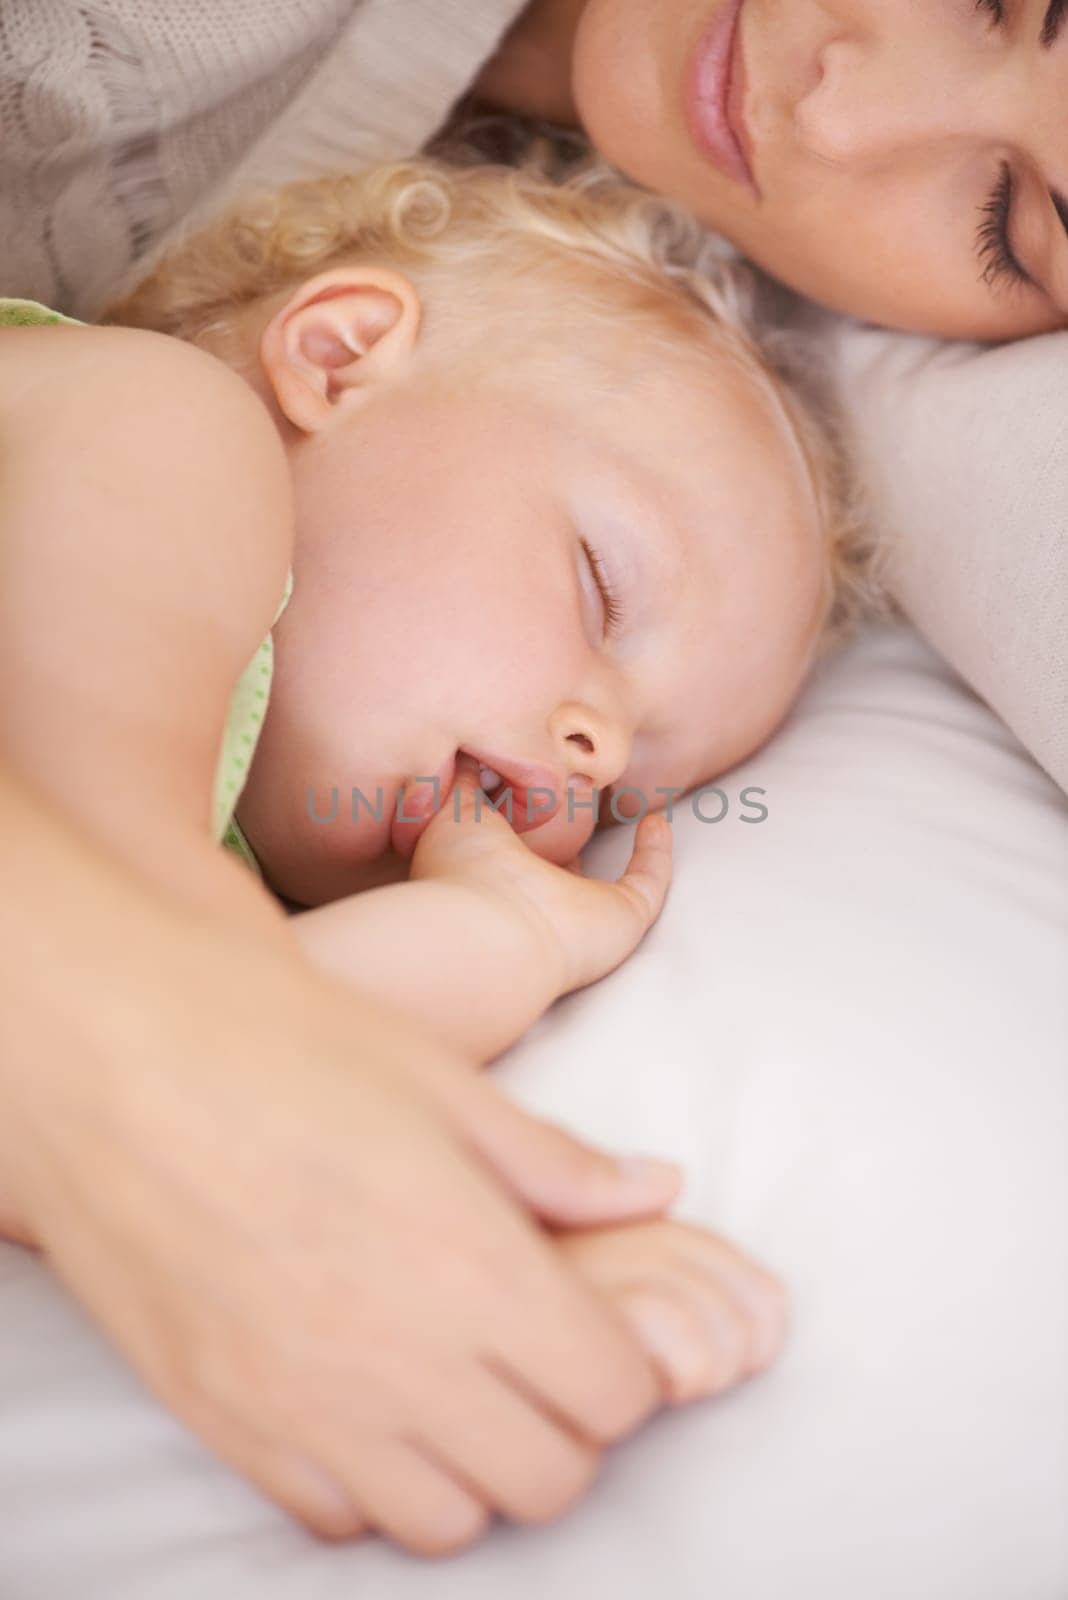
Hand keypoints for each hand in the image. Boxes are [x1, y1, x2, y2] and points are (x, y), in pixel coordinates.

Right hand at [1, 777, 686, 1555]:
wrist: (121, 1058)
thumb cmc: (287, 1048)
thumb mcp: (444, 1084)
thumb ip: (558, 1161)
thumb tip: (658, 1187)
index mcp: (473, 1267)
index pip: (613, 1394)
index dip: (624, 1365)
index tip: (597, 1327)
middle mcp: (398, 1359)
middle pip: (548, 1479)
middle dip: (567, 1427)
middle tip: (537, 1360)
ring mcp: (305, 1405)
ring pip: (447, 1523)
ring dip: (476, 1470)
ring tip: (455, 1387)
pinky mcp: (228, 1421)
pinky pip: (333, 1517)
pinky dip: (373, 1483)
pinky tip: (365, 1400)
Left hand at [411, 754, 672, 997]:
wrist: (485, 933)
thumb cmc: (459, 873)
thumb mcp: (450, 811)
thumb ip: (458, 781)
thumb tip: (467, 751)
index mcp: (497, 876)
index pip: (519, 845)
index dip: (530, 816)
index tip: (542, 780)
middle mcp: (539, 898)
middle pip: (564, 864)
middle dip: (574, 832)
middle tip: (590, 788)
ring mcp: (582, 914)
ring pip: (611, 879)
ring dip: (621, 846)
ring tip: (631, 803)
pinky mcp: (621, 919)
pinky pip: (649, 883)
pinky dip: (657, 855)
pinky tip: (657, 821)